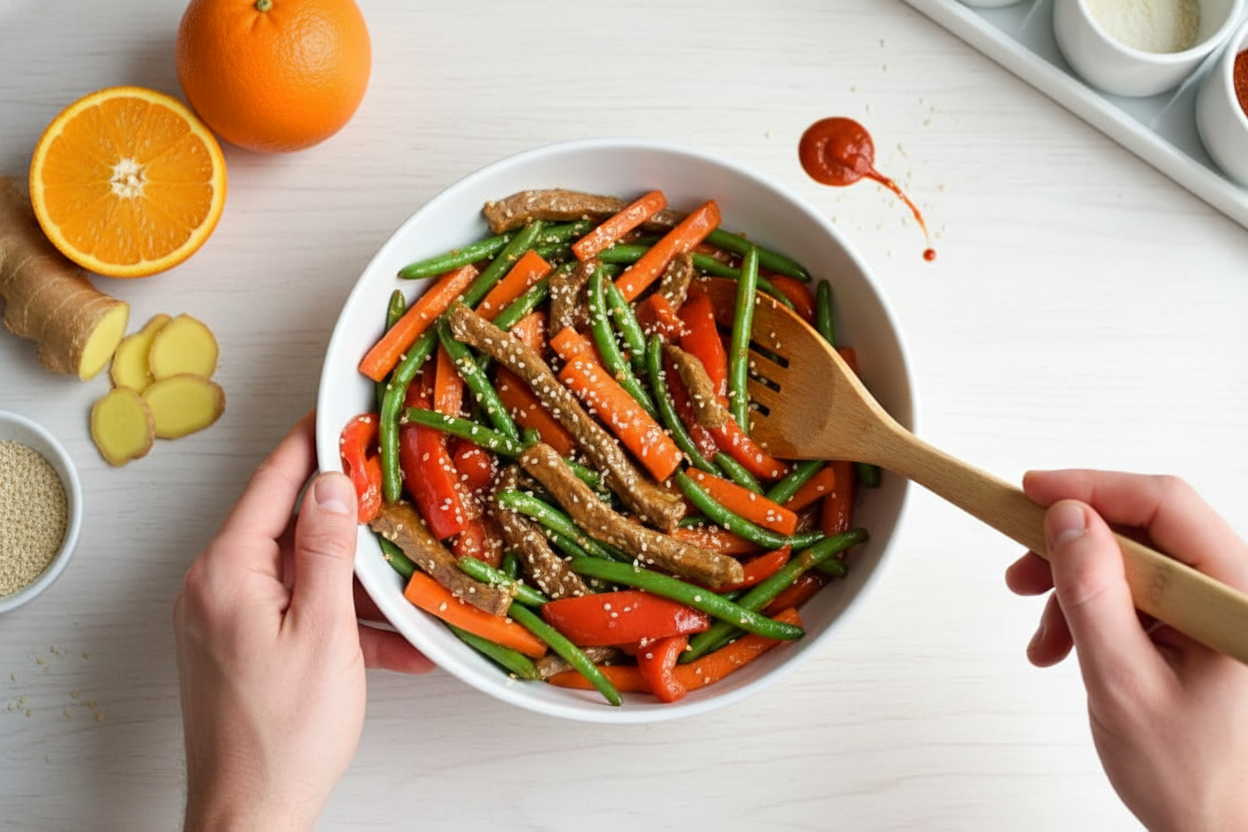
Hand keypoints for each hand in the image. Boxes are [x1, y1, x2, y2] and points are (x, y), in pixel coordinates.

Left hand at [173, 412, 431, 831]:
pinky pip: (299, 610)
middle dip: (347, 513)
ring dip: (355, 577)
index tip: (344, 413)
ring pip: (301, 570)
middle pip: (289, 524)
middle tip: (395, 492)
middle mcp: (216, 586)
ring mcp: (227, 617)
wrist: (251, 814)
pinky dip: (343, 619)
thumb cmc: (284, 736)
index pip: (273, 481)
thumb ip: (327, 551)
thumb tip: (331, 484)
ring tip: (408, 581)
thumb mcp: (323, 631)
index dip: (314, 443)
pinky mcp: (243, 645)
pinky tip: (394, 642)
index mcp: (227, 571)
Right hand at [1006, 470, 1247, 831]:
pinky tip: (1062, 645)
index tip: (1032, 491)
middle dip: (1071, 547)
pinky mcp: (1193, 625)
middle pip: (1143, 529)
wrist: (1216, 828)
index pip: (1165, 506)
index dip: (1092, 488)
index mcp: (1236, 599)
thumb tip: (1068, 521)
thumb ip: (1094, 596)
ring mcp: (1212, 610)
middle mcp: (1232, 594)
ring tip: (1042, 632)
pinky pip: (1132, 592)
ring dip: (1073, 586)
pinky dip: (1087, 611)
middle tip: (1020, 569)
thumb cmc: (1194, 776)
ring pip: (1130, 560)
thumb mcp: (1124, 683)